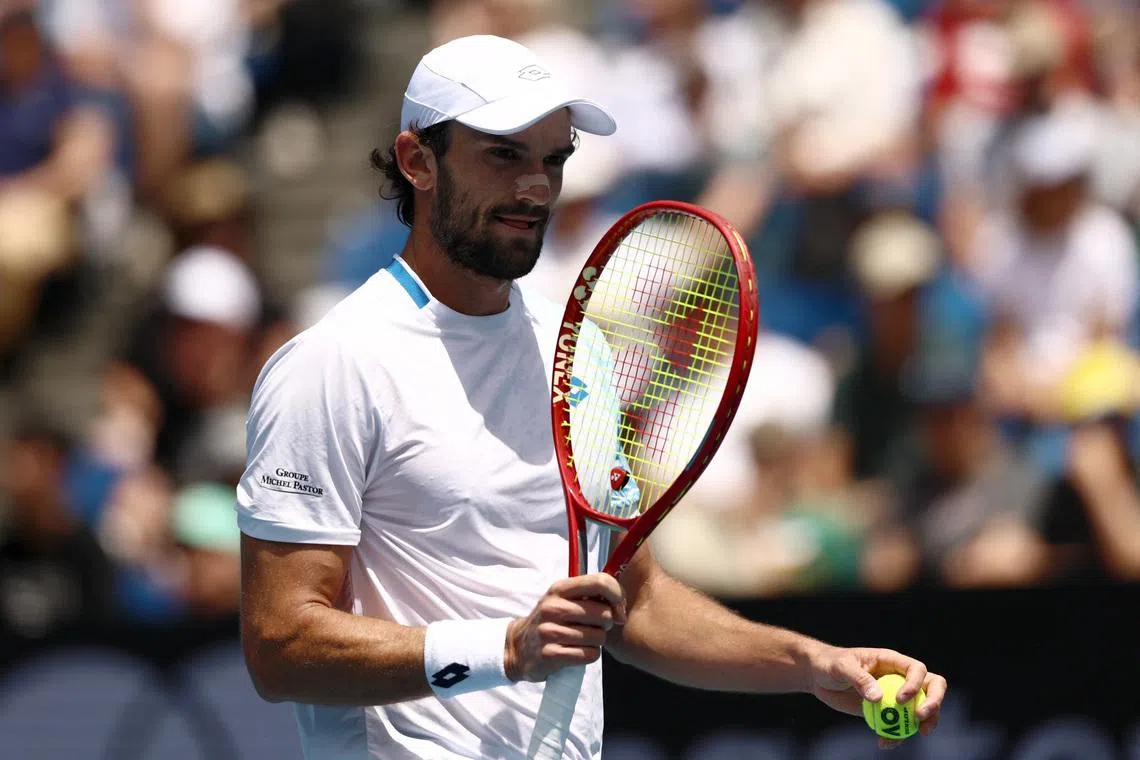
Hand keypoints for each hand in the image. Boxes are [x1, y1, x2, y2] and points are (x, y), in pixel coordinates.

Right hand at [504, 574, 626, 681]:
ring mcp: (549, 631)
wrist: (518, 647)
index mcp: (559, 589)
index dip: (617, 595)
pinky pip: (589, 655)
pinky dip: (589, 655)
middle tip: (596, 627)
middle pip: (603, 614)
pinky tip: (578, 652)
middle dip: (607, 623)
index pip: (599, 582)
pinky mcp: (550, 655)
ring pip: (598, 637)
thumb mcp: (563, 599)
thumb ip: (590, 595)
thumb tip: (620, 606)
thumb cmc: (550, 621)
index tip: (617, 608)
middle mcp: (553, 607)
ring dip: (597, 641)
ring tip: (583, 640)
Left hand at [806, 645, 946, 749]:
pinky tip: (883, 743)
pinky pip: (900, 725)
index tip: (900, 700)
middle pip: (932, 687)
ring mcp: (895, 695)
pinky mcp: (886, 711)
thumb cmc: (830, 664)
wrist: (819, 676)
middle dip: (933, 704)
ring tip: (911, 736)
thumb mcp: (841, 667)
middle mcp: (899, 677)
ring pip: (921, 709)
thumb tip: (878, 698)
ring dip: (923, 724)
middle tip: (921, 719)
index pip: (917, 670)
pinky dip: (896, 736)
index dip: (916, 684)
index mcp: (892, 661)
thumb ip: (859, 679)